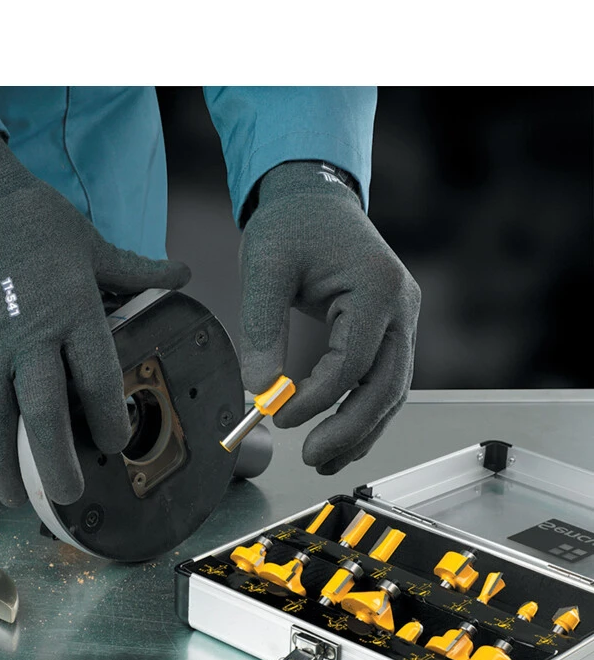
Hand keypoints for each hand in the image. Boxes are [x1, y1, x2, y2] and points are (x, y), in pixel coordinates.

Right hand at [0, 132, 189, 505]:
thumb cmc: (33, 220)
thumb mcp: (93, 244)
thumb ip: (137, 271)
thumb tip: (180, 273)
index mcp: (74, 312)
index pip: (97, 380)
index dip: (108, 419)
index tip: (114, 442)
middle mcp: (31, 336)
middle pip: (43, 412)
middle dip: (54, 460)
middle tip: (66, 494)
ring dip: (2, 460)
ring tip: (12, 493)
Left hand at [239, 161, 419, 473]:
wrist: (314, 199)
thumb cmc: (291, 225)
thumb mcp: (264, 267)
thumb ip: (261, 328)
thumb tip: (259, 389)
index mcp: (376, 286)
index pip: (352, 362)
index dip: (316, 398)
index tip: (278, 415)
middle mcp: (401, 306)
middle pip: (387, 386)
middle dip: (350, 429)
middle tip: (311, 457)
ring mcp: (401, 321)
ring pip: (391, 391)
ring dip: (361, 431)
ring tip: (323, 460)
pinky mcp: (389, 331)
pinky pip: (382, 382)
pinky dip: (362, 414)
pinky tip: (337, 439)